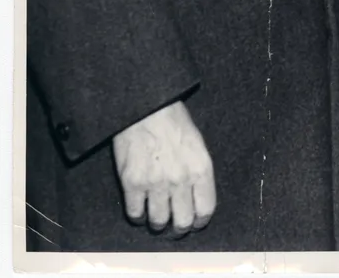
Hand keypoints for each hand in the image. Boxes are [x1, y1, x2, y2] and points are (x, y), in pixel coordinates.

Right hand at [112, 100, 215, 235]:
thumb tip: (196, 197)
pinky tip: (140, 210)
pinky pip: (135, 213)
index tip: (195, 223)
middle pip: (183, 222)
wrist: (146, 109)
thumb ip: (198, 172)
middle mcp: (180, 179)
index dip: (200, 222)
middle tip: (175, 227)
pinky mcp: (132, 183)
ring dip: (158, 224)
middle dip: (179, 229)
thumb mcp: (197, 145)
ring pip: (158, 222)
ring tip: (157, 219)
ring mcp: (155, 183)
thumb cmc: (173, 123)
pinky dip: (137, 216)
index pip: (206, 209)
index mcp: (201, 168)